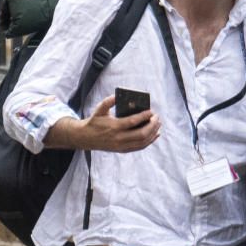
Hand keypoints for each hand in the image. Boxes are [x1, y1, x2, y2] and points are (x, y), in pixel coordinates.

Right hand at [43, 95, 160, 151]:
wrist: (87, 137)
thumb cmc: (95, 121)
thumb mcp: (100, 109)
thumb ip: (108, 101)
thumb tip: (117, 95)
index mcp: (114, 127)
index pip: (133, 122)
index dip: (144, 117)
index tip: (151, 112)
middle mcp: (119, 138)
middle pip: (141, 134)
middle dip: (152, 125)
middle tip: (157, 118)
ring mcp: (122, 145)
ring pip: (142, 142)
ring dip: (153, 133)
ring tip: (158, 124)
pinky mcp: (123, 150)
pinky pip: (140, 147)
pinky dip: (149, 141)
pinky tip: (155, 134)